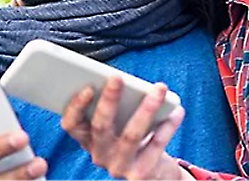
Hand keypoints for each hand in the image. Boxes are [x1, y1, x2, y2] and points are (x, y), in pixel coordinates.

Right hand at [59, 76, 192, 180]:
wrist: (154, 174)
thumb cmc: (133, 141)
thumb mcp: (117, 128)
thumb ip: (114, 110)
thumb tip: (122, 83)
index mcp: (87, 140)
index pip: (71, 125)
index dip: (76, 107)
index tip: (89, 87)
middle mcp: (99, 155)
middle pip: (100, 126)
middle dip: (109, 99)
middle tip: (118, 77)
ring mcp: (118, 167)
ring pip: (131, 134)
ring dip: (146, 108)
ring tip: (159, 89)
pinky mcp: (140, 174)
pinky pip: (155, 145)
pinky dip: (168, 125)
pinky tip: (176, 111)